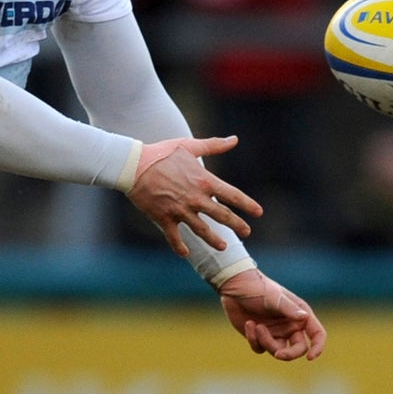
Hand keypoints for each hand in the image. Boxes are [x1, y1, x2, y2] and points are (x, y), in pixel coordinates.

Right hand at [128, 134, 261, 255]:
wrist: (134, 165)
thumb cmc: (162, 153)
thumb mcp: (189, 146)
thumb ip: (214, 145)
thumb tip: (235, 139)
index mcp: (204, 181)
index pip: (233, 195)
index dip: (248, 205)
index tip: (258, 213)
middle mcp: (195, 198)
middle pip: (222, 216)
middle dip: (238, 225)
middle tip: (247, 232)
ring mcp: (180, 210)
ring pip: (202, 230)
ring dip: (214, 240)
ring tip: (224, 248)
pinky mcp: (164, 218)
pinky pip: (174, 237)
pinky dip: (180, 247)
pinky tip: (186, 254)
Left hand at [218, 268, 325, 361]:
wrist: (235, 287)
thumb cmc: (258, 287)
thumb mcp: (274, 297)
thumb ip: (289, 308)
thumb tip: (305, 317)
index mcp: (300, 314)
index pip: (317, 333)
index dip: (318, 347)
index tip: (310, 358)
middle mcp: (290, 326)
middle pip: (299, 349)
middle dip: (289, 354)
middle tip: (278, 354)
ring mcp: (275, 333)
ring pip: (277, 351)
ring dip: (266, 341)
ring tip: (256, 326)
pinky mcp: (260, 337)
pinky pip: (260, 348)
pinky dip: (253, 339)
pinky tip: (248, 324)